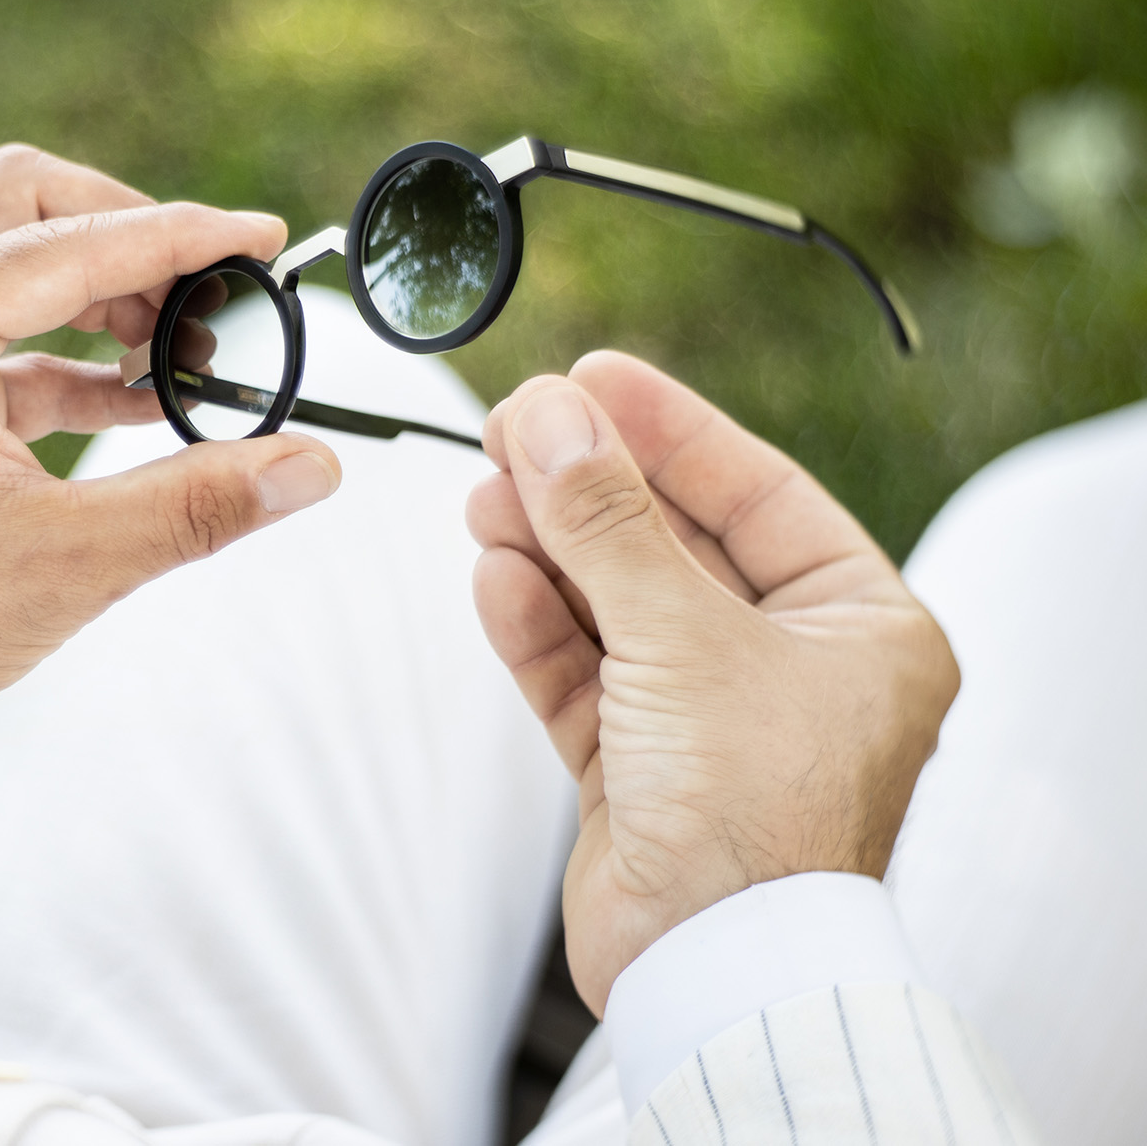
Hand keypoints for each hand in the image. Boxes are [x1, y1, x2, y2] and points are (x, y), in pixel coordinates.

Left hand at [0, 145, 341, 749]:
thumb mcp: (69, 562)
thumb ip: (197, 503)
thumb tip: (307, 466)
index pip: (70, 242)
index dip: (180, 234)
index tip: (256, 235)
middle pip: (24, 202)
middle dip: (128, 232)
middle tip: (208, 284)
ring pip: (9, 257)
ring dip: (102, 291)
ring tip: (183, 351)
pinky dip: (71, 349)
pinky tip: (138, 395)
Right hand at [466, 352, 955, 1015]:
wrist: (709, 971)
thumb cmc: (751, 814)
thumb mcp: (682, 637)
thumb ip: (607, 524)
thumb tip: (546, 417)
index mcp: (862, 628)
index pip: (760, 493)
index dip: (672, 428)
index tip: (591, 375)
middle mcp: (792, 668)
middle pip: (675, 544)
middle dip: (590, 490)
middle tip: (512, 432)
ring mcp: (710, 718)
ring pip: (618, 605)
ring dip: (550, 551)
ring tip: (484, 499)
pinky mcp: (641, 768)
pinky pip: (584, 672)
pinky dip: (537, 627)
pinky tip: (495, 578)